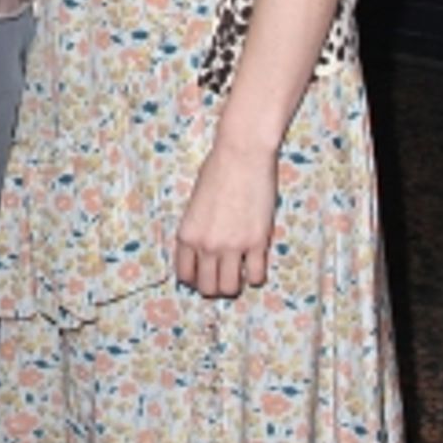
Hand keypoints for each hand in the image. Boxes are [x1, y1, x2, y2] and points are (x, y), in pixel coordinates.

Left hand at [174, 134, 277, 297]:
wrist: (242, 154)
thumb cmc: (217, 170)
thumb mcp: (195, 203)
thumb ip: (197, 229)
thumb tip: (204, 250)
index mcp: (187, 235)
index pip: (185, 275)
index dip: (194, 279)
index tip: (203, 275)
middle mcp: (206, 245)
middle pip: (207, 288)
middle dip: (214, 286)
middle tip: (223, 276)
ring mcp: (232, 246)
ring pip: (230, 288)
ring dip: (234, 285)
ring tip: (239, 274)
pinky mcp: (257, 243)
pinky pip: (256, 276)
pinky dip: (256, 275)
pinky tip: (256, 264)